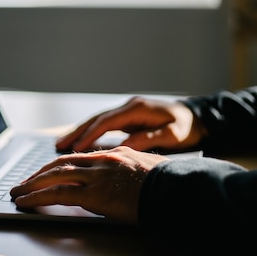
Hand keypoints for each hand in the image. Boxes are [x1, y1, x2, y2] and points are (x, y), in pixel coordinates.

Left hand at [10, 146, 166, 223]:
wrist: (177, 191)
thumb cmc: (170, 186)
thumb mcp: (149, 172)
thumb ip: (130, 174)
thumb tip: (124, 184)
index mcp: (116, 155)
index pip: (80, 157)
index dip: (60, 165)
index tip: (47, 172)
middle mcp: (103, 161)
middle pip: (62, 163)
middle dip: (40, 173)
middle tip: (25, 182)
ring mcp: (97, 175)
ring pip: (55, 176)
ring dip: (32, 185)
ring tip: (18, 193)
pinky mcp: (94, 193)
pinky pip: (58, 194)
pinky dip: (38, 197)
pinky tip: (26, 202)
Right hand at [56, 97, 206, 152]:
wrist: (198, 117)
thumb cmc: (188, 127)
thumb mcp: (172, 135)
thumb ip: (148, 139)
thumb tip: (124, 147)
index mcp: (137, 109)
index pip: (107, 122)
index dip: (90, 135)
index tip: (76, 148)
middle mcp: (129, 106)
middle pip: (97, 119)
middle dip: (77, 132)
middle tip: (58, 145)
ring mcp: (128, 110)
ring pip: (98, 120)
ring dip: (80, 131)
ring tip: (61, 144)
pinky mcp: (129, 117)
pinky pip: (105, 125)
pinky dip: (91, 132)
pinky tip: (80, 142)